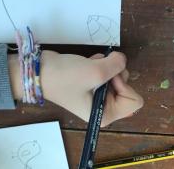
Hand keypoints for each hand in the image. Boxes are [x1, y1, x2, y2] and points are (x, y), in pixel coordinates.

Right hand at [8, 50, 142, 125]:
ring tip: (90, 64)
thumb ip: (116, 65)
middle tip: (98, 68)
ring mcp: (96, 94)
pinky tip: (87, 62)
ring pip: (116, 76)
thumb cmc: (66, 77)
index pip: (134, 100)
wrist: (39, 70)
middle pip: (126, 86)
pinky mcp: (90, 82)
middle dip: (114, 73)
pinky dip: (99, 63)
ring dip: (105, 65)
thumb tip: (122, 59)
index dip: (124, 84)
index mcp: (106, 114)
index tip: (108, 77)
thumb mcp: (95, 71)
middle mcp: (103, 107)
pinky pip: (105, 70)